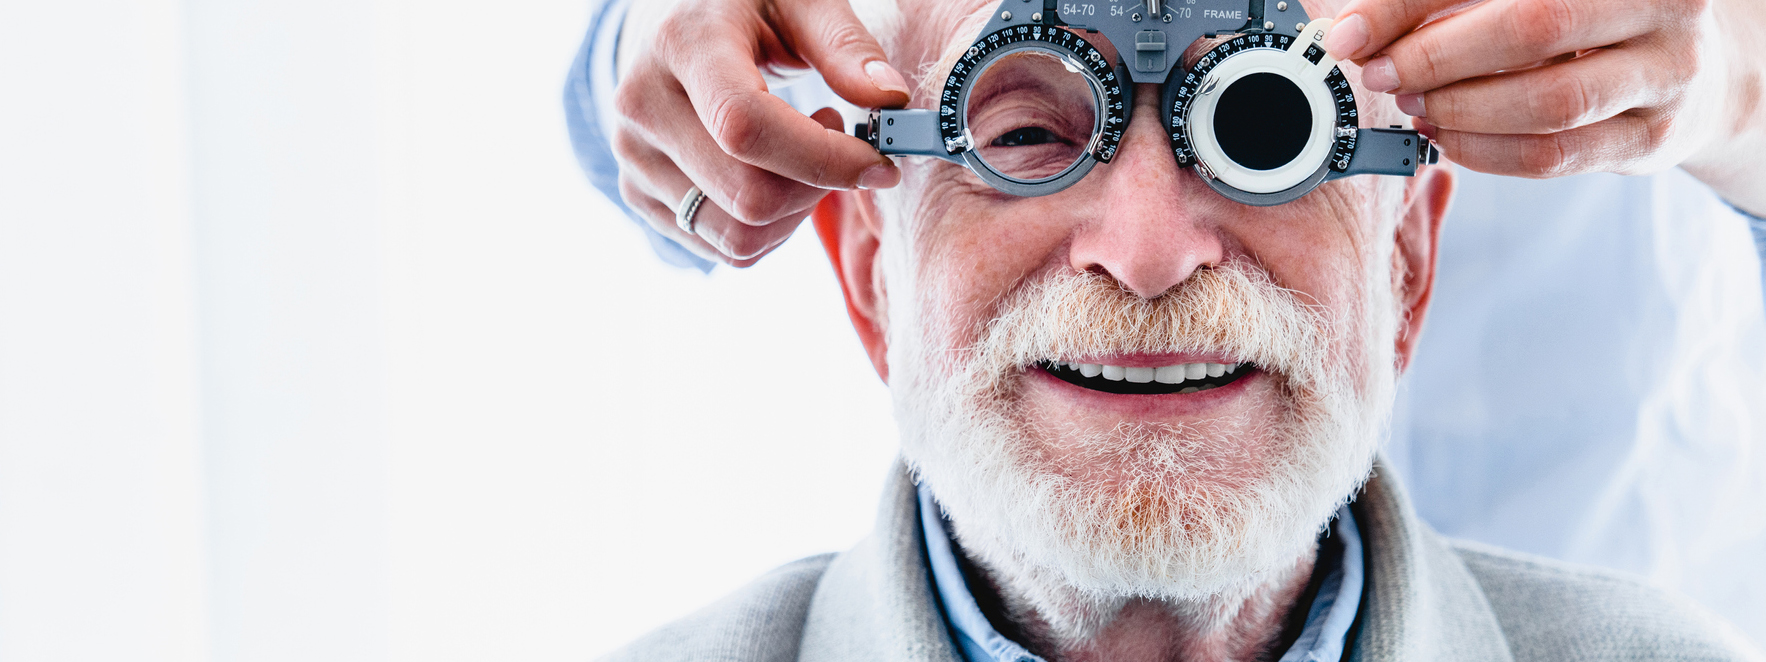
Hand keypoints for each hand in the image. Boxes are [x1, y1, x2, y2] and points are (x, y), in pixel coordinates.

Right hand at [609, 0, 908, 266]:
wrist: (673, 26)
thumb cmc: (748, 9)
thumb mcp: (801, 2)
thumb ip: (845, 46)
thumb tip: (889, 98)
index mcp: (682, 44)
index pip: (745, 127)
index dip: (822, 159)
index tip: (877, 162)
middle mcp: (643, 105)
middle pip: (747, 197)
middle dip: (817, 188)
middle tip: (840, 145)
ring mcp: (633, 157)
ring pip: (738, 238)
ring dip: (796, 213)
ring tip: (804, 155)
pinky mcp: (639, 194)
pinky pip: (724, 249)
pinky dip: (771, 228)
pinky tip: (774, 176)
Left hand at [1324, 0, 1765, 213]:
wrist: (1685, 66)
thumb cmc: (1584, 17)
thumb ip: (1436, 2)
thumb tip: (1352, 31)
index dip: (1408, 7)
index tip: (1350, 36)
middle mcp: (1662, 4)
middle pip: (1530, 29)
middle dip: (1437, 59)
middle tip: (1385, 75)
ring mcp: (1667, 74)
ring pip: (1546, 103)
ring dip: (1461, 111)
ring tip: (1417, 106)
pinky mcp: (1652, 138)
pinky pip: (1552, 156)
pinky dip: (1485, 151)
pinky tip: (1449, 137)